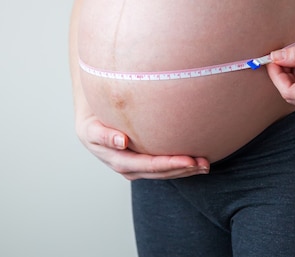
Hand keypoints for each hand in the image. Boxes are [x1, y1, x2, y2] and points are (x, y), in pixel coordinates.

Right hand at [76, 115, 209, 179]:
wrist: (89, 121)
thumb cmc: (91, 121)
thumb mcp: (91, 128)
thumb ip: (104, 135)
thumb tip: (122, 142)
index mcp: (117, 160)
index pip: (147, 165)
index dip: (168, 164)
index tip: (188, 160)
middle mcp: (128, 168)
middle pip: (159, 172)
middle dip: (182, 169)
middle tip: (204, 163)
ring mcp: (136, 167)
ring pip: (163, 172)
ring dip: (185, 170)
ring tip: (205, 164)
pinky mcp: (142, 161)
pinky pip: (163, 166)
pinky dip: (179, 165)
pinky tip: (195, 161)